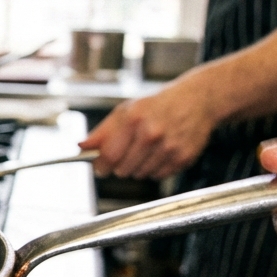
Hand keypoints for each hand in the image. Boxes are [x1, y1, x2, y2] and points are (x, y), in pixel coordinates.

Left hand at [79, 81, 218, 178]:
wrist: (196, 100)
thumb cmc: (156, 106)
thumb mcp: (125, 111)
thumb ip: (102, 132)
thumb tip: (81, 147)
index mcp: (133, 120)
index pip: (109, 156)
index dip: (101, 166)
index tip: (100, 167)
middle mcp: (152, 134)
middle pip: (123, 170)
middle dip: (119, 166)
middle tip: (127, 153)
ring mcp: (170, 147)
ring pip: (140, 175)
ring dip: (138, 167)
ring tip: (146, 149)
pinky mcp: (184, 158)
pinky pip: (158, 175)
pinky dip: (155, 168)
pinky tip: (160, 152)